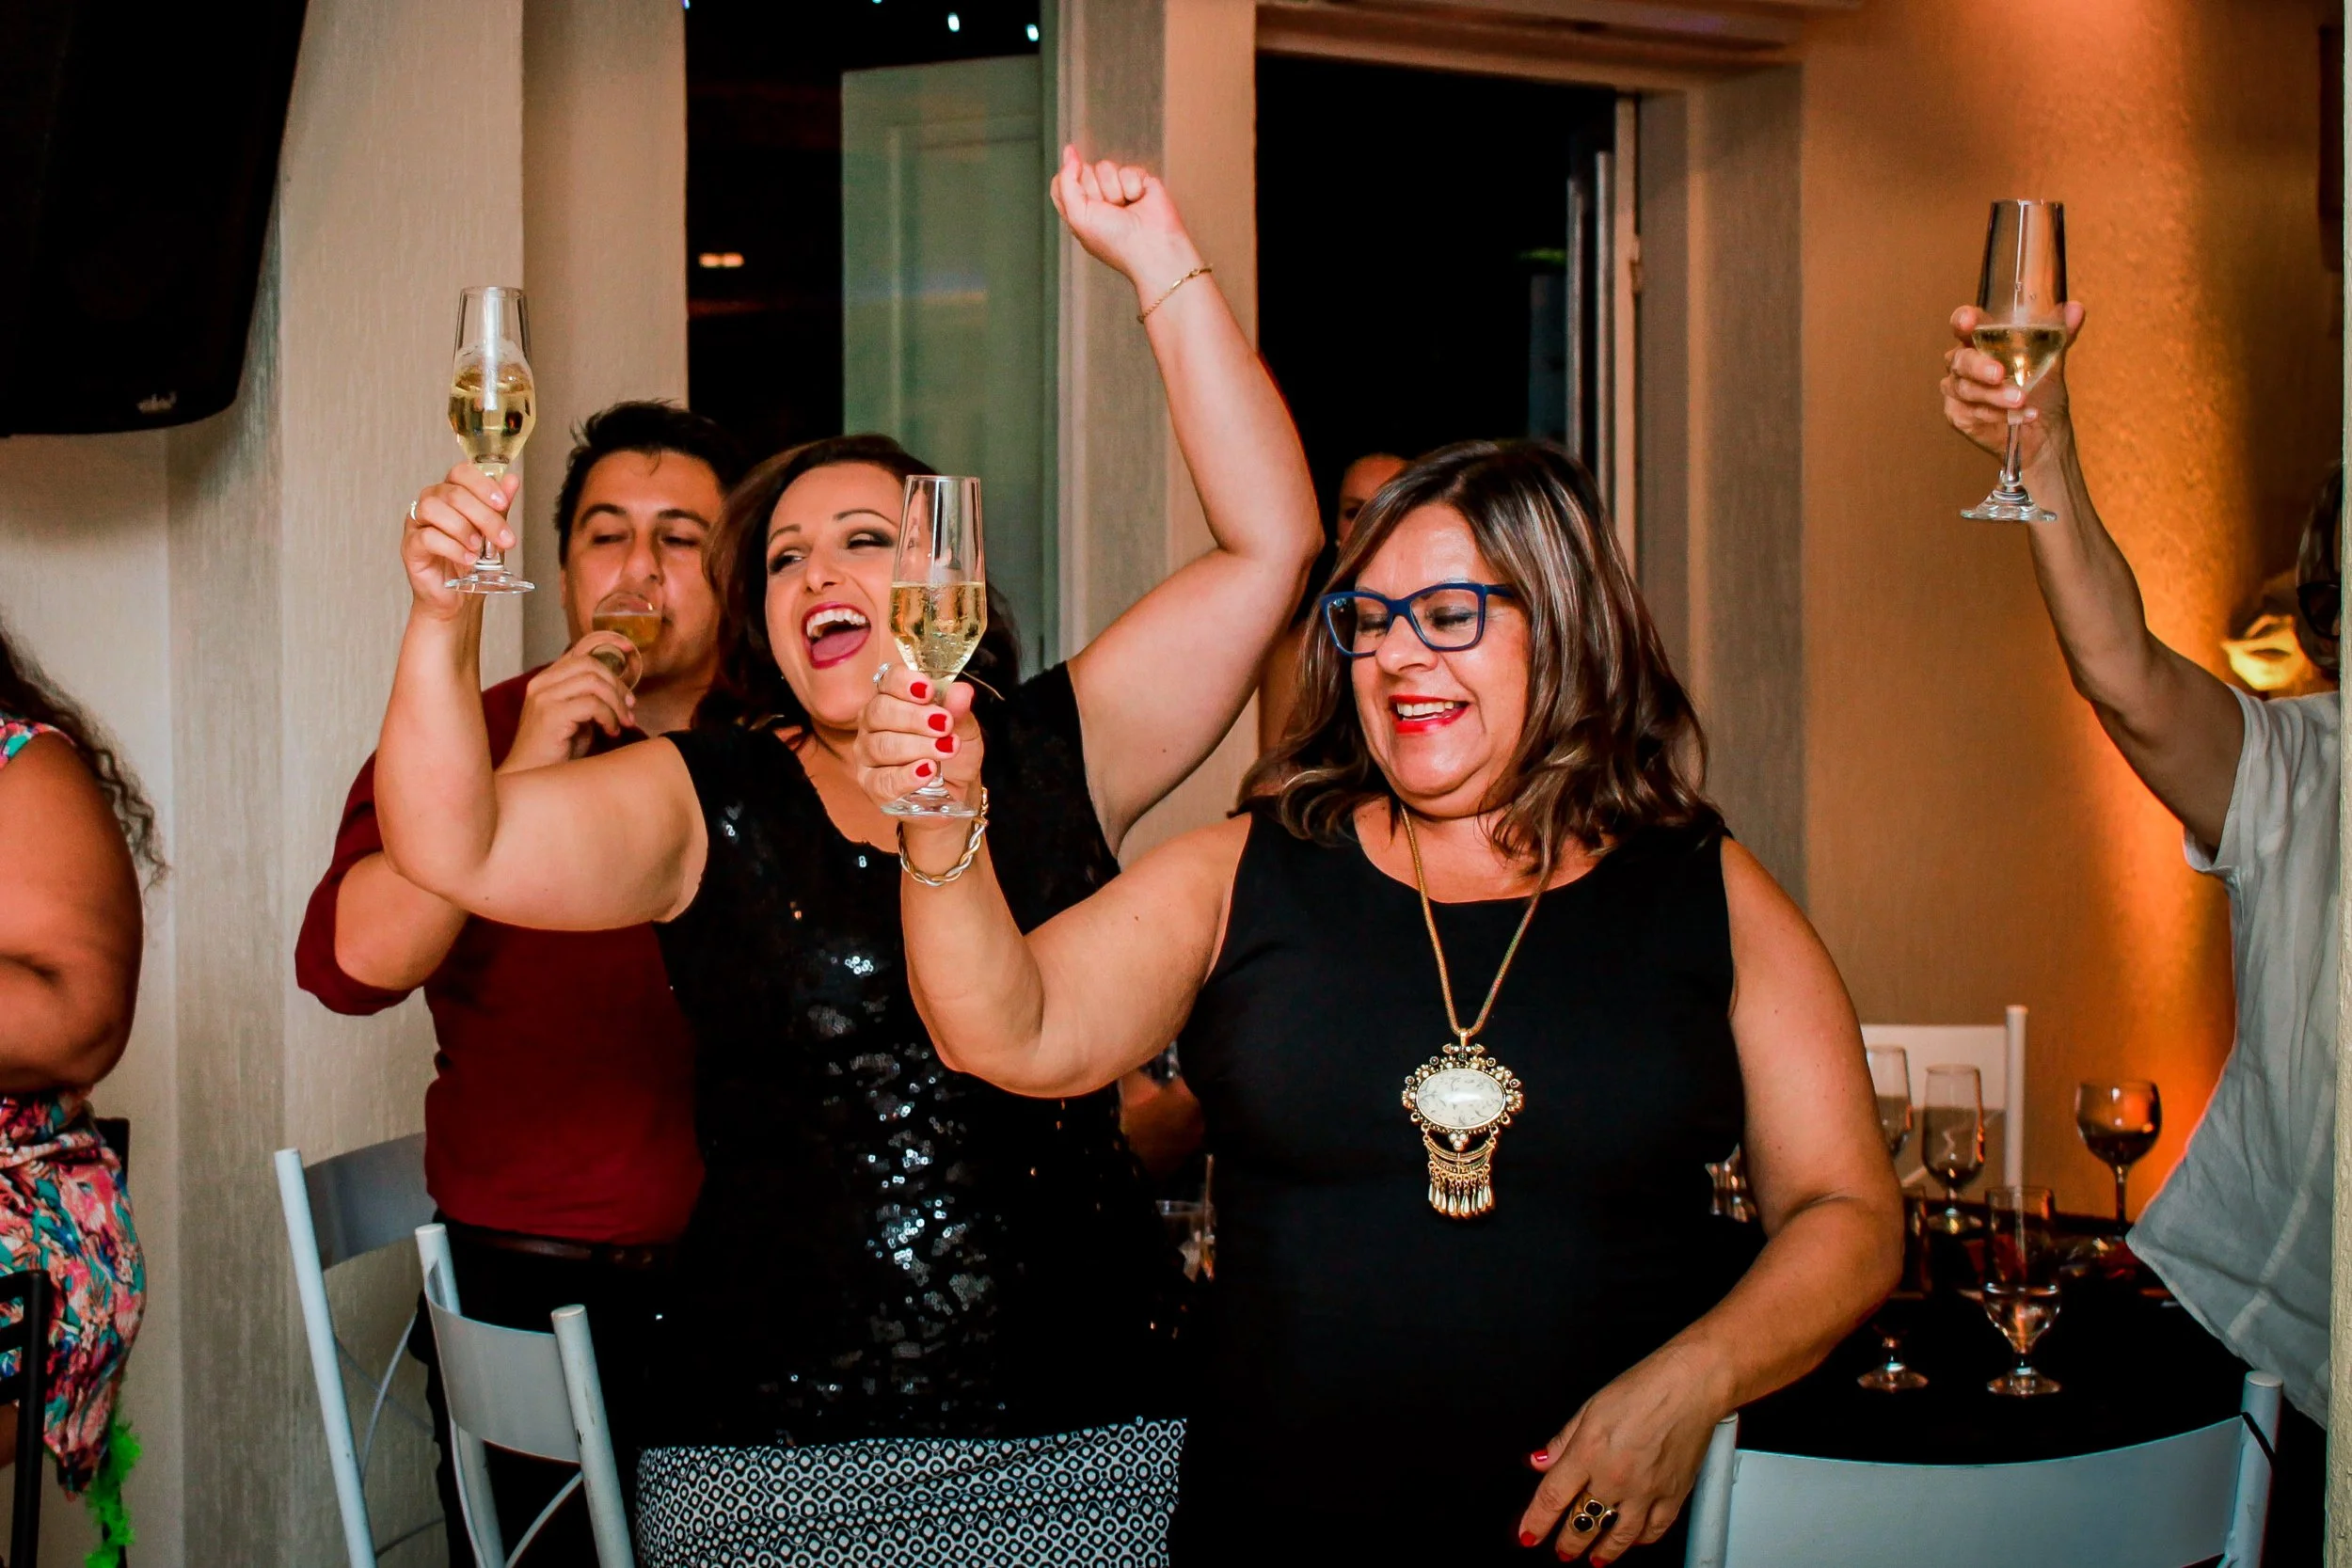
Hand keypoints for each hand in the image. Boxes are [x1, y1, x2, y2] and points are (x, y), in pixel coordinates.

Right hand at [403, 463, 519, 619]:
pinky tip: (468, 559)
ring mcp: (417, 523)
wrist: (458, 597)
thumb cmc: (472, 561)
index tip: (503, 503)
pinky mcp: (410, 546)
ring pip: (434, 509)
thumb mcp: (492, 532)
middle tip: (503, 539)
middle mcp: (431, 502)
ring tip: (478, 548)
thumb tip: (512, 480)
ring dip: (463, 528)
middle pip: (453, 493)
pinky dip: (453, 548)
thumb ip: (499, 507)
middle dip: (484, 516)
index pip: (460, 472)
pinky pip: (427, 537)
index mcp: (450, 493)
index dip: (482, 484)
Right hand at [499, 633, 638, 771]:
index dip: (605, 642)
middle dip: (617, 685)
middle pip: (590, 663)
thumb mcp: (578, 719)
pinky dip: (608, 717)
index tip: (628, 649)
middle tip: (629, 708)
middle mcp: (542, 683)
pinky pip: (591, 704)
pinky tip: (610, 732)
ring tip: (621, 723)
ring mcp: (543, 697)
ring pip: (593, 681)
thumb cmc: (557, 752)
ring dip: (616, 703)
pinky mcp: (550, 714)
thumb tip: (622, 691)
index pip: (578, 649)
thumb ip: (592, 699)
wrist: (531, 777)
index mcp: (548, 680)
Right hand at [854, 664, 983, 811]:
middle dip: (914, 717)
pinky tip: (926, 771)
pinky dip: (905, 776)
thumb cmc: (952, 750)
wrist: (956, 789)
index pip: (888, 680)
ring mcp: (868, 754)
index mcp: (893, 698)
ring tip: (945, 749)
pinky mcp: (871, 785)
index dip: (904, 683)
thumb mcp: (964, 728)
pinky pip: (882, 781)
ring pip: (882, 745)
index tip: (928, 690)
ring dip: (916, 746)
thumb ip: (959, 710)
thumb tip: (961, 692)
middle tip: (944, 724)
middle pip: (880, 711)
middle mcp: (873, 723)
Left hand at [1050, 145, 1203, 298]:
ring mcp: (1118, 189)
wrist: (1153, 247)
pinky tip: (1140, 202)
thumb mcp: (1078, 217)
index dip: (1070, 184)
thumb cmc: (1114, 241)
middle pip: (1083, 171)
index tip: (1083, 199)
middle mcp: (1097, 199)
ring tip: (1125, 208)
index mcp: (1079, 211)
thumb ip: (1066, 183)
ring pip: (1105, 167)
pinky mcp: (1139, 181)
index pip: (1061, 182)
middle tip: (1108, 210)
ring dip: (1114, 190)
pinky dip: (1133, 186)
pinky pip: (1128, 169)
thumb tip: (1070, 152)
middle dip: (1094, 190)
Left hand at [1519, 1346, 1729, 1563]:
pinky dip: (1639, 1541)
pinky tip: (1630, 1541)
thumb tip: (1539, 1461)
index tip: (1528, 1536)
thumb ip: (1562, 1440)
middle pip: (1582, 1523)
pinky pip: (1653, 1531)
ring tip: (1592, 1558)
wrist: (1690, 1386)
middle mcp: (1615, 1476)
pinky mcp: (1673, 1496)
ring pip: (1618, 1536)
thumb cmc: (1644, 1388)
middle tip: (1562, 1550)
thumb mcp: (1589, 1408)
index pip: (1552, 1497)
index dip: (1536, 1522)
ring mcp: (1645, 1490)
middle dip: (1567, 1543)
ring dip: (1602, 1552)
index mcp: (1589, 1452)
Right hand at [1939, 300, 2085, 472]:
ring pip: (1967, 388)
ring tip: (2021, 400)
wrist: (2044, 429)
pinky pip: (1971, 411)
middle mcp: (1963, 363)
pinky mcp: (1958, 414)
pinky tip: (2019, 415)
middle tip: (2000, 373)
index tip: (1969, 322)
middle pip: (1960, 359)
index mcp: (1980, 342)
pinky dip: (1995, 413)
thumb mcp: (2052, 359)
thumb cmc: (2041, 390)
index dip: (1962, 320)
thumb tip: (2076, 309)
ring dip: (1995, 395)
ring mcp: (1958, 389)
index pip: (1963, 325)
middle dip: (1979, 366)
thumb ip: (2061, 334)